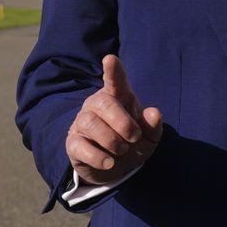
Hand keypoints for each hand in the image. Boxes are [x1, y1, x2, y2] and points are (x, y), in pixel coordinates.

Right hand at [66, 54, 162, 184]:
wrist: (115, 167)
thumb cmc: (133, 142)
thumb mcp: (149, 137)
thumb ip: (153, 125)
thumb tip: (154, 112)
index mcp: (119, 97)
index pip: (116, 80)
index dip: (113, 70)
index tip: (110, 59)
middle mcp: (97, 105)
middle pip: (104, 103)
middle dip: (123, 123)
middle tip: (134, 137)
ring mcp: (82, 123)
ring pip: (91, 124)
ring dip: (112, 141)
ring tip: (122, 150)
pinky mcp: (72, 143)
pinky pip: (80, 146)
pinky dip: (99, 157)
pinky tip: (109, 162)